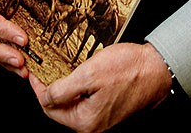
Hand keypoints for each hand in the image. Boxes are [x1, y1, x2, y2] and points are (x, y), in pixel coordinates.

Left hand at [29, 40, 172, 131]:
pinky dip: (78, 86)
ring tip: (58, 66)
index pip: (50, 108)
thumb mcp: (90, 74)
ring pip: (74, 103)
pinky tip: (78, 71)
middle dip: (50, 88)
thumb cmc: (128, 70)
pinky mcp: (110, 107)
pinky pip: (86, 99)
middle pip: (60, 108)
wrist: (158, 68)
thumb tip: (45, 97)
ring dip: (64, 86)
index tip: (33, 71)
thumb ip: (64, 89)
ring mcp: (103, 117)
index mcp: (85, 120)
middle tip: (43, 67)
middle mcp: (93, 124)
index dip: (39, 88)